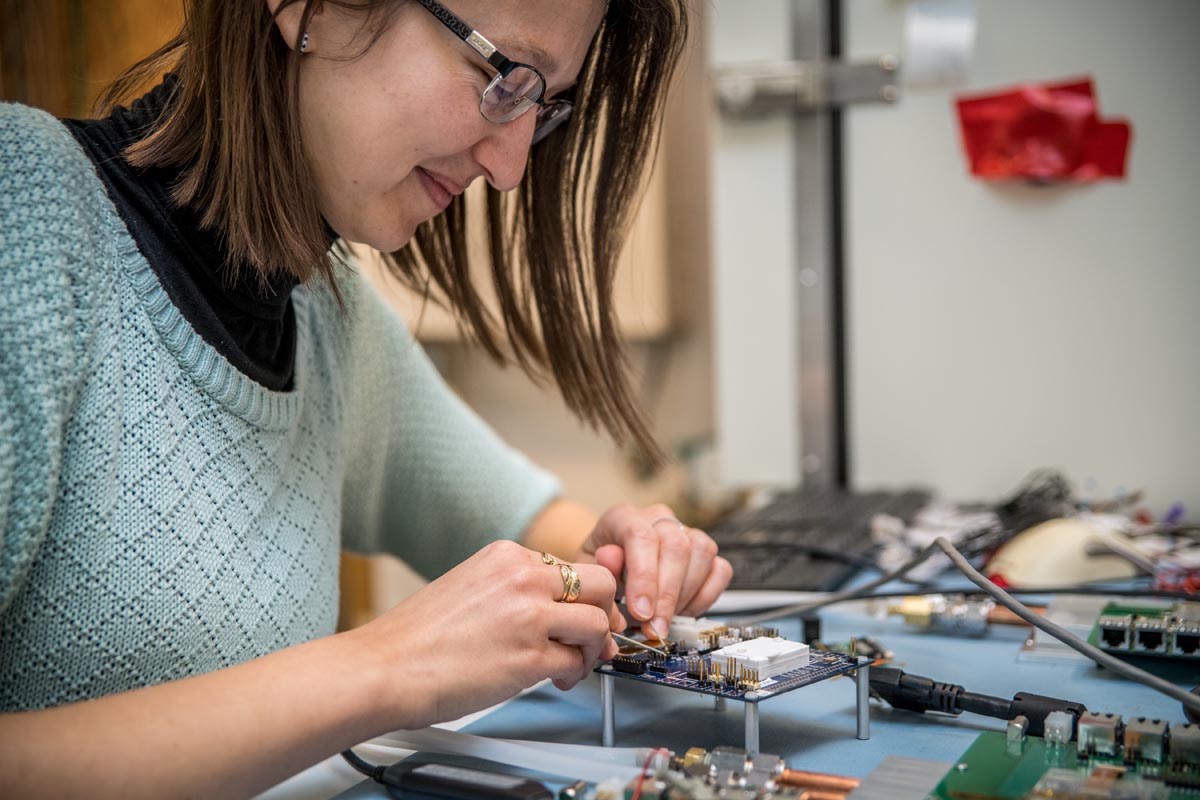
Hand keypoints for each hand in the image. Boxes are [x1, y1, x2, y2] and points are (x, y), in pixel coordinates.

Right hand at [348, 540, 620, 728]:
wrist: (386, 668)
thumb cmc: (418, 637)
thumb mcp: (470, 585)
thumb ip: (512, 588)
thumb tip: (549, 605)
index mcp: (507, 555)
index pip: (569, 566)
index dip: (578, 596)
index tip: (573, 615)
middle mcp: (523, 577)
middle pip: (601, 583)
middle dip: (602, 613)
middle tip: (590, 636)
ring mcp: (530, 615)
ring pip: (598, 622)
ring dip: (592, 648)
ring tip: (572, 663)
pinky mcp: (530, 656)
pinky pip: (577, 661)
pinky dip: (574, 673)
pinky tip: (556, 679)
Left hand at [577, 504, 732, 639]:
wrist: (609, 565)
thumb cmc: (599, 570)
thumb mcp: (587, 575)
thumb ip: (600, 578)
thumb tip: (612, 578)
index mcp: (623, 517)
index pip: (641, 536)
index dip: (644, 576)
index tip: (641, 611)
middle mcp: (658, 518)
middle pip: (677, 546)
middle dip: (667, 595)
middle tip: (655, 628)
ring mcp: (686, 531)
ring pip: (702, 553)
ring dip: (685, 596)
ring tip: (665, 619)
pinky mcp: (706, 552)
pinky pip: (720, 569)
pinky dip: (705, 597)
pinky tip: (683, 612)